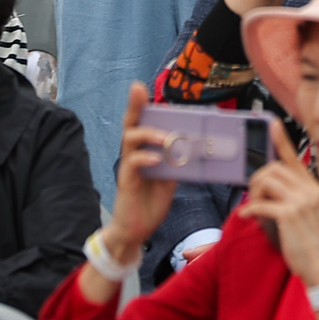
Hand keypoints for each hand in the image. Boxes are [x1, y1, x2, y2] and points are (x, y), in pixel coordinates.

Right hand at [104, 83, 179, 259]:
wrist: (136, 231)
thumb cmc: (150, 204)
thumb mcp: (169, 180)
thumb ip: (176, 163)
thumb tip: (192, 149)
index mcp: (144, 151)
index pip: (142, 123)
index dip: (141, 105)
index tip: (141, 88)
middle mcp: (133, 154)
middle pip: (130, 124)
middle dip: (134, 105)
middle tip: (138, 89)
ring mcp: (128, 166)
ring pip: (130, 139)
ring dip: (149, 134)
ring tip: (166, 138)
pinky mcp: (126, 181)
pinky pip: (132, 163)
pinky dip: (145, 158)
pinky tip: (155, 160)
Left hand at [240, 118, 318, 288]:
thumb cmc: (309, 243)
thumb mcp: (305, 214)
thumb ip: (291, 196)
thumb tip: (266, 185)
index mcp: (315, 188)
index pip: (295, 159)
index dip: (281, 140)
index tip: (272, 123)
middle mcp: (311, 190)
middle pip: (274, 169)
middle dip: (258, 181)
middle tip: (255, 198)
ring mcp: (302, 201)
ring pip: (267, 181)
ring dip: (254, 193)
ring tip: (254, 208)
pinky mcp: (290, 214)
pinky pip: (261, 203)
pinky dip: (250, 210)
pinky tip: (248, 217)